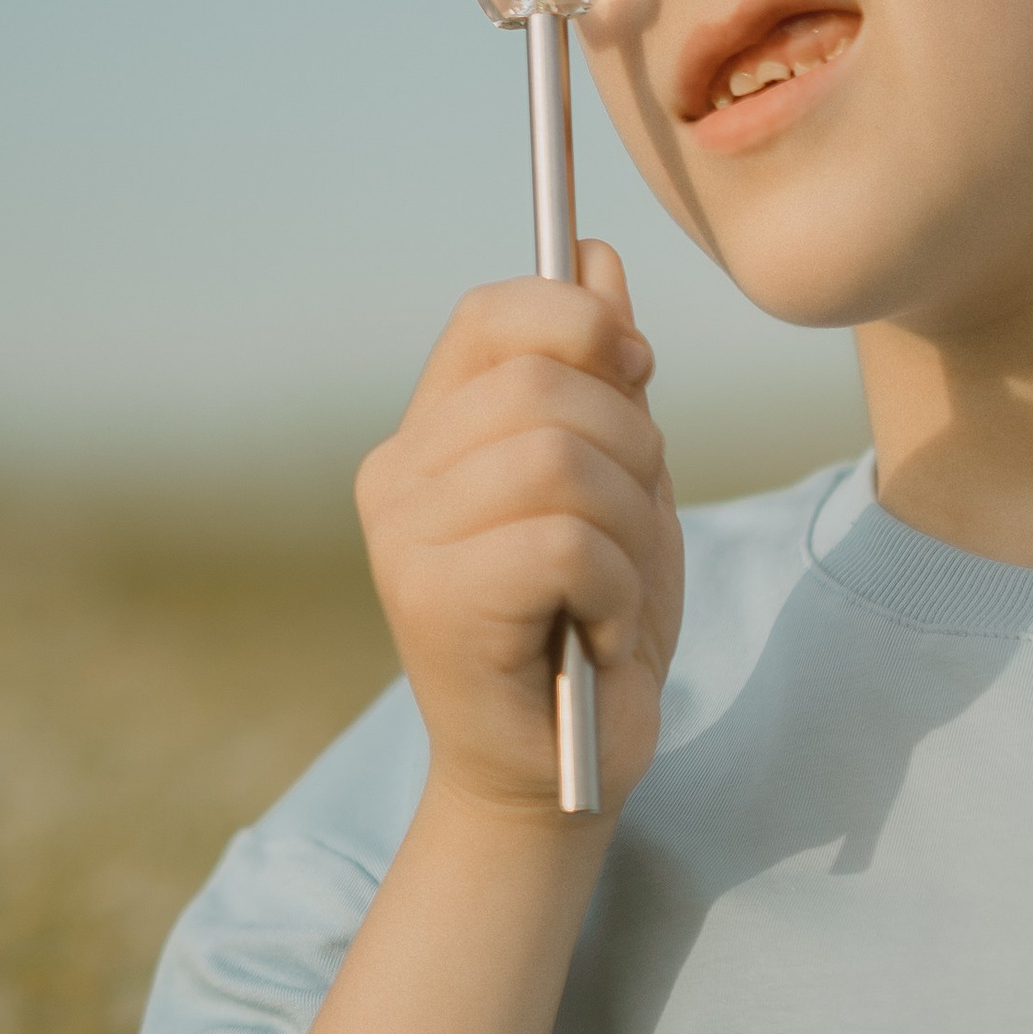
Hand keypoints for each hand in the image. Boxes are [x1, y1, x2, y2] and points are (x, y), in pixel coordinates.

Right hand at [355, 243, 683, 824]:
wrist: (558, 776)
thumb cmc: (590, 627)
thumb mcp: (618, 486)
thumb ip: (602, 380)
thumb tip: (596, 257)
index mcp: (432, 433)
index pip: (493, 312)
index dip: (581, 321)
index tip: (636, 372)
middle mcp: (397, 476)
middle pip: (546, 382)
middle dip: (632, 448)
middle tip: (631, 533)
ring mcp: (403, 539)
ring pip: (561, 456)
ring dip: (628, 529)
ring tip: (612, 592)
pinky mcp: (431, 602)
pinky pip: (564, 541)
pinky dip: (613, 589)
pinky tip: (595, 633)